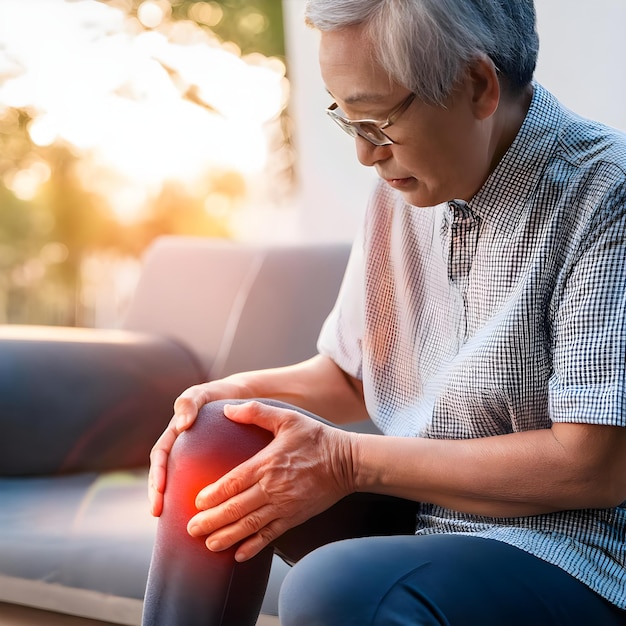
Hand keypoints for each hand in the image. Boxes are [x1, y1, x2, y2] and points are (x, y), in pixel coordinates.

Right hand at [148, 379, 246, 515]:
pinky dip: (193, 498)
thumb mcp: (203, 393)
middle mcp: (181, 448)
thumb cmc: (220, 395)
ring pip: (177, 482)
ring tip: (171, 519)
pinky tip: (203, 513)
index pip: (160, 455)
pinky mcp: (207, 465)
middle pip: (163, 473)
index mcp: (175, 433)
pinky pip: (196, 483)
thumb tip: (180, 426)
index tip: (159, 490)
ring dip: (170, 499)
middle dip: (157, 493)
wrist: (240, 399)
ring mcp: (193, 457)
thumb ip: (190, 402)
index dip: (156, 473)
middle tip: (157, 512)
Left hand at [187, 401, 355, 561]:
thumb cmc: (316, 438)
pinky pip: (270, 535)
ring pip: (249, 526)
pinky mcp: (294, 517)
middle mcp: (273, 488)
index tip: (196, 502)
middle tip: (191, 529)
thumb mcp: (287, 417)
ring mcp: (284, 506)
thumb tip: (227, 409)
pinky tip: (239, 555)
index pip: (233, 483)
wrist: (347, 462)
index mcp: (267, 463)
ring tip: (208, 545)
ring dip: (226, 537)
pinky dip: (253, 547)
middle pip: (236, 508)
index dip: (213, 495)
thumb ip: (256, 412)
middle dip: (211, 521)